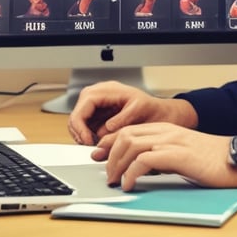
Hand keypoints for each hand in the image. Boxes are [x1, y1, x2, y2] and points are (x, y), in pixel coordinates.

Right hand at [67, 81, 196, 145]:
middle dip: (80, 132)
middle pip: (77, 113)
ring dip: (83, 136)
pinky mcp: (98, 116)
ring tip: (95, 147)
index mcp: (107, 89)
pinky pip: (85, 127)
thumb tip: (105, 129)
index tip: (88, 141)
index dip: (81, 124)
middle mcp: (98, 95)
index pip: (84, 104)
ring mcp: (97, 105)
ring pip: (78, 122)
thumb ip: (121, 119)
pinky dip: (88, 137)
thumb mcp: (139, 110)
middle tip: (90, 147)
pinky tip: (98, 144)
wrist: (159, 113)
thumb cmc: (151, 108)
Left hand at [96, 122, 236, 190]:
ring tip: (114, 180)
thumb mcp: (180, 152)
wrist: (233, 158)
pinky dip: (131, 173)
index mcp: (165, 128)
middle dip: (109, 154)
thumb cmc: (210, 159)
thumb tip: (142, 167)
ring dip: (117, 164)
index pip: (130, 129)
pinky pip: (144, 161)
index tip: (99, 154)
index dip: (110, 142)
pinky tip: (129, 184)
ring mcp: (170, 141)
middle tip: (105, 171)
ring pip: (131, 145)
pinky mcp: (176, 155)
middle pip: (125, 135)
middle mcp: (165, 131)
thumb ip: (162, 155)